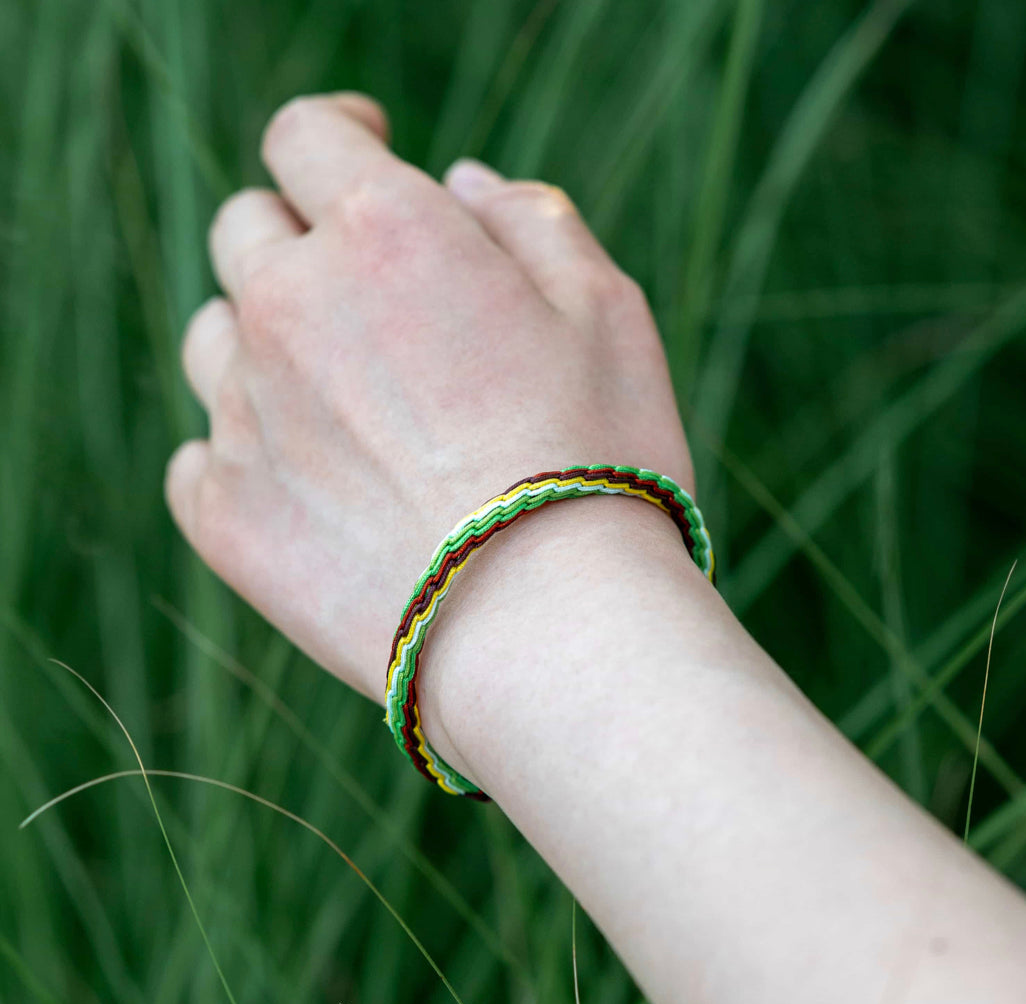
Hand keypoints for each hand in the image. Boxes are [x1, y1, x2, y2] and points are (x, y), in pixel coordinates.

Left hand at [166, 91, 692, 702]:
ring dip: (264, 343)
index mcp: (385, 232)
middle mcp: (290, 306)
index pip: (309, 135)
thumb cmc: (600, 462)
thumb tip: (460, 182)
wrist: (549, 631)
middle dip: (299, 240)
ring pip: (215, 338)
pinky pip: (200, 454)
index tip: (365, 151)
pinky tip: (308, 482)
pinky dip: (242, 450)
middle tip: (362, 293)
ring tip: (344, 403)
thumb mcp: (609, 309)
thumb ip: (529, 218)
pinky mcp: (226, 516)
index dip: (338, 133)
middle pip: (248, 230)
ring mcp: (243, 415)